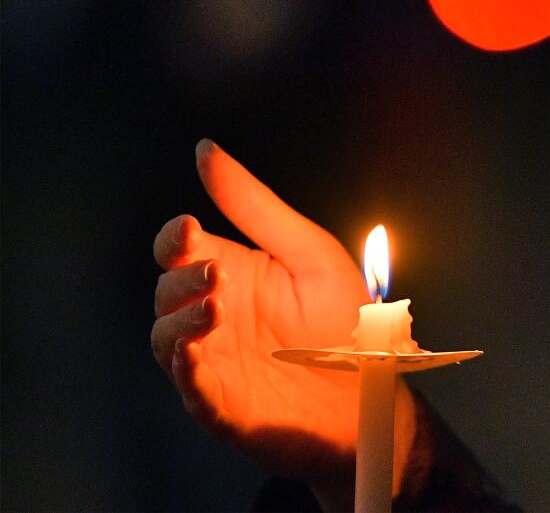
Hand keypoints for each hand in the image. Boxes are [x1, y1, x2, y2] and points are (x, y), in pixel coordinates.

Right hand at [151, 140, 416, 503]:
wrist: (375, 389)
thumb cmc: (343, 320)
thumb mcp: (309, 252)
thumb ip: (256, 206)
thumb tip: (206, 151)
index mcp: (233, 272)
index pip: (179, 248)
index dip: (175, 238)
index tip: (189, 228)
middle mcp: (215, 314)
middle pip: (167, 291)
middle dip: (182, 278)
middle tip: (215, 274)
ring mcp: (214, 360)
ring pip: (167, 339)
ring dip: (181, 322)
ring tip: (215, 310)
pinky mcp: (222, 404)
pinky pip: (190, 388)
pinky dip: (186, 370)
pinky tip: (195, 353)